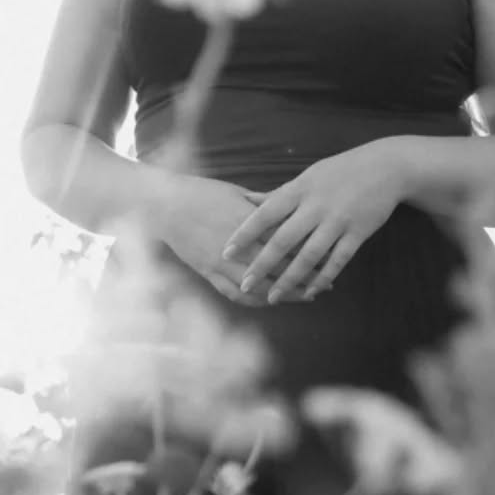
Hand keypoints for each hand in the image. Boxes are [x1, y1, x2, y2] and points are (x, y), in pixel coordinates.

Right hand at [147, 176, 315, 306]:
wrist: (165, 205)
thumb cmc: (202, 192)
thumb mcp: (237, 193)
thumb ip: (264, 203)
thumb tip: (290, 203)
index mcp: (249, 223)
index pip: (287, 243)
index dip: (309, 254)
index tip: (329, 258)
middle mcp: (238, 247)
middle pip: (278, 269)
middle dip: (304, 279)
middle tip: (324, 284)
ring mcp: (221, 263)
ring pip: (259, 287)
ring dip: (283, 294)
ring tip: (303, 296)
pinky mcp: (207, 273)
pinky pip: (234, 293)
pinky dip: (254, 300)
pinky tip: (269, 301)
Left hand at [219, 142, 406, 303]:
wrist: (386, 167)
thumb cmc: (340, 171)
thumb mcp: (307, 176)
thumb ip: (278, 193)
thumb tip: (245, 199)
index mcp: (300, 189)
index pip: (265, 213)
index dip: (244, 234)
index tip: (225, 252)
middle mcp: (316, 206)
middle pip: (283, 239)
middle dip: (262, 264)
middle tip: (244, 284)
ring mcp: (338, 220)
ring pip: (309, 256)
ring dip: (289, 279)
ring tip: (272, 297)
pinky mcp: (358, 232)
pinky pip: (337, 260)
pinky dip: (322, 277)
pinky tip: (308, 292)